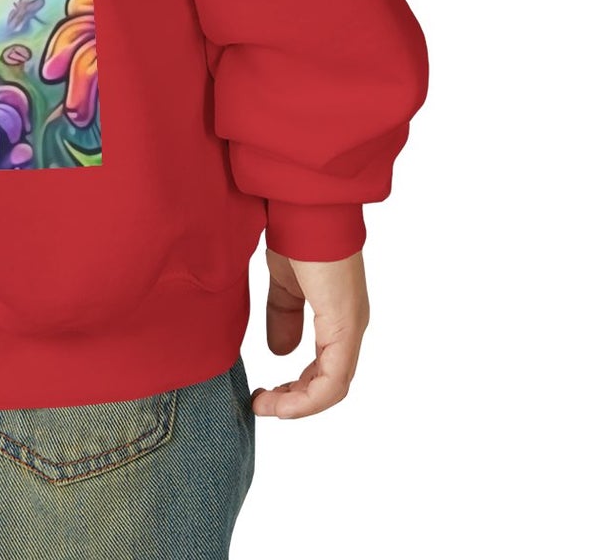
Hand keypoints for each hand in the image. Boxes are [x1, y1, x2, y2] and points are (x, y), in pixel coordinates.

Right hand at [252, 248, 367, 419]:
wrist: (304, 207)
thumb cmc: (295, 234)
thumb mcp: (284, 284)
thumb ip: (283, 316)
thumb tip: (280, 352)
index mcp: (338, 316)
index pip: (324, 368)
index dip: (295, 388)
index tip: (262, 392)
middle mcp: (350, 326)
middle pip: (328, 384)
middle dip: (293, 400)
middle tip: (262, 403)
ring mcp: (350, 327)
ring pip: (332, 388)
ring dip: (297, 404)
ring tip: (266, 406)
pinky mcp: (345, 326)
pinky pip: (332, 381)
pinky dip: (307, 399)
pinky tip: (282, 403)